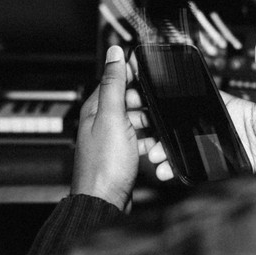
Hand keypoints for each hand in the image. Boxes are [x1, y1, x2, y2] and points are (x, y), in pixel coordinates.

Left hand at [72, 45, 148, 210]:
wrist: (104, 202)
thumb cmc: (104, 165)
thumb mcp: (112, 116)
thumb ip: (114, 83)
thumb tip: (114, 52)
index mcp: (96, 107)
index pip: (115, 79)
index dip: (134, 74)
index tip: (152, 72)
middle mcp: (101, 121)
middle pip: (128, 100)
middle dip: (146, 102)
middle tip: (159, 107)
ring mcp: (111, 138)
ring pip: (136, 121)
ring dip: (149, 123)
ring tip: (158, 129)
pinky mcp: (121, 154)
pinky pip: (139, 140)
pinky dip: (148, 141)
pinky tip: (155, 146)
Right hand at [147, 39, 255, 179]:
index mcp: (236, 111)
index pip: (200, 101)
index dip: (178, 100)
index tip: (158, 98)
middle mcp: (225, 130)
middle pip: (186, 126)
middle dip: (164, 128)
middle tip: (146, 128)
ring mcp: (222, 150)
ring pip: (187, 148)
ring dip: (167, 150)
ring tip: (153, 153)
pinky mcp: (224, 170)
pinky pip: (197, 168)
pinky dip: (179, 170)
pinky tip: (168, 170)